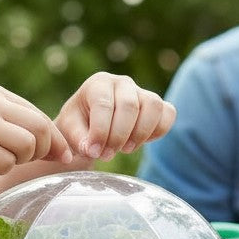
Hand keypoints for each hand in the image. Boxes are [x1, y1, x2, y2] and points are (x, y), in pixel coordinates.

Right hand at [0, 85, 71, 175]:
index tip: (64, 157)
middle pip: (41, 129)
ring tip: (2, 159)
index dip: (57, 140)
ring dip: (21, 160)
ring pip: (27, 146)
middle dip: (44, 151)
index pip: (41, 117)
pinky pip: (6, 162)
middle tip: (28, 161)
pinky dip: (1, 168)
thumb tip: (56, 146)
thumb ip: (13, 122)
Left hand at [55, 72, 175, 160]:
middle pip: (130, 106)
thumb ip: (78, 139)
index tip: (94, 153)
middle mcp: (122, 83)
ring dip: (140, 134)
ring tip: (125, 149)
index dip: (100, 132)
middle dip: (119, 136)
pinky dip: (158, 131)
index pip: (104, 105)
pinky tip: (141, 142)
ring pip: (153, 106)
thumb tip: (92, 149)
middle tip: (107, 155)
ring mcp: (142, 92)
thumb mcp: (70, 131)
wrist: (91, 125)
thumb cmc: (79, 125)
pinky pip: (168, 114)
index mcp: (98, 84)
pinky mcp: (158, 105)